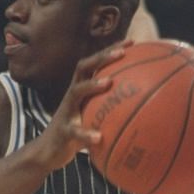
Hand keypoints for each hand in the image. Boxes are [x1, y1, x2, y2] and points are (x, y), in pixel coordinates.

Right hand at [38, 43, 129, 169]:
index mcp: (82, 90)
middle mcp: (72, 95)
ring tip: (108, 82)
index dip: (111, 51)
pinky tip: (98, 137)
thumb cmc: (77, 133)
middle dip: (102, 57)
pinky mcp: (62, 131)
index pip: (95, 64)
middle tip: (121, 53)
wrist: (48, 152)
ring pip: (76, 91)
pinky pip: (74, 131)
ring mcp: (66, 111)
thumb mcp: (94, 119)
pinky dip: (86, 134)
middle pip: (83, 67)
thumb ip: (112, 112)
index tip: (131, 42)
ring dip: (92, 85)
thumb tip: (145, 112)